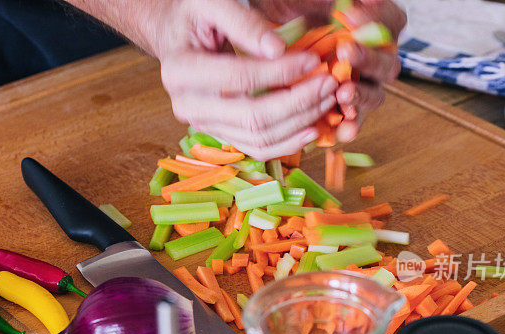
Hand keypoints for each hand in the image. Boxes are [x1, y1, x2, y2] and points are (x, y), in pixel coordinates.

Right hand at [151, 0, 337, 159]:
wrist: (175, 37)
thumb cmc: (194, 15)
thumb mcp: (212, 4)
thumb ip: (244, 23)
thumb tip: (279, 51)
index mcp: (180, 72)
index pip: (239, 78)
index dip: (280, 72)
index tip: (313, 60)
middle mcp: (188, 105)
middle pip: (251, 117)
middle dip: (297, 103)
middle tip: (329, 85)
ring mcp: (204, 124)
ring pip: (258, 138)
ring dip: (298, 124)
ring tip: (326, 101)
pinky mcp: (220, 133)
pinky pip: (256, 148)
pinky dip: (287, 142)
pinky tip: (312, 128)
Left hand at [254, 0, 406, 142]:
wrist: (254, 43)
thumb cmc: (282, 10)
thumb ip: (326, 2)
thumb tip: (347, 6)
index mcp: (367, 26)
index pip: (392, 22)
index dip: (379, 20)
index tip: (350, 14)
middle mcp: (366, 58)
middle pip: (388, 64)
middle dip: (369, 60)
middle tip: (346, 52)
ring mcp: (352, 85)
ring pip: (374, 96)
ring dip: (362, 96)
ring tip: (343, 95)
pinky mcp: (334, 109)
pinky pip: (350, 123)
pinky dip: (348, 127)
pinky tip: (341, 130)